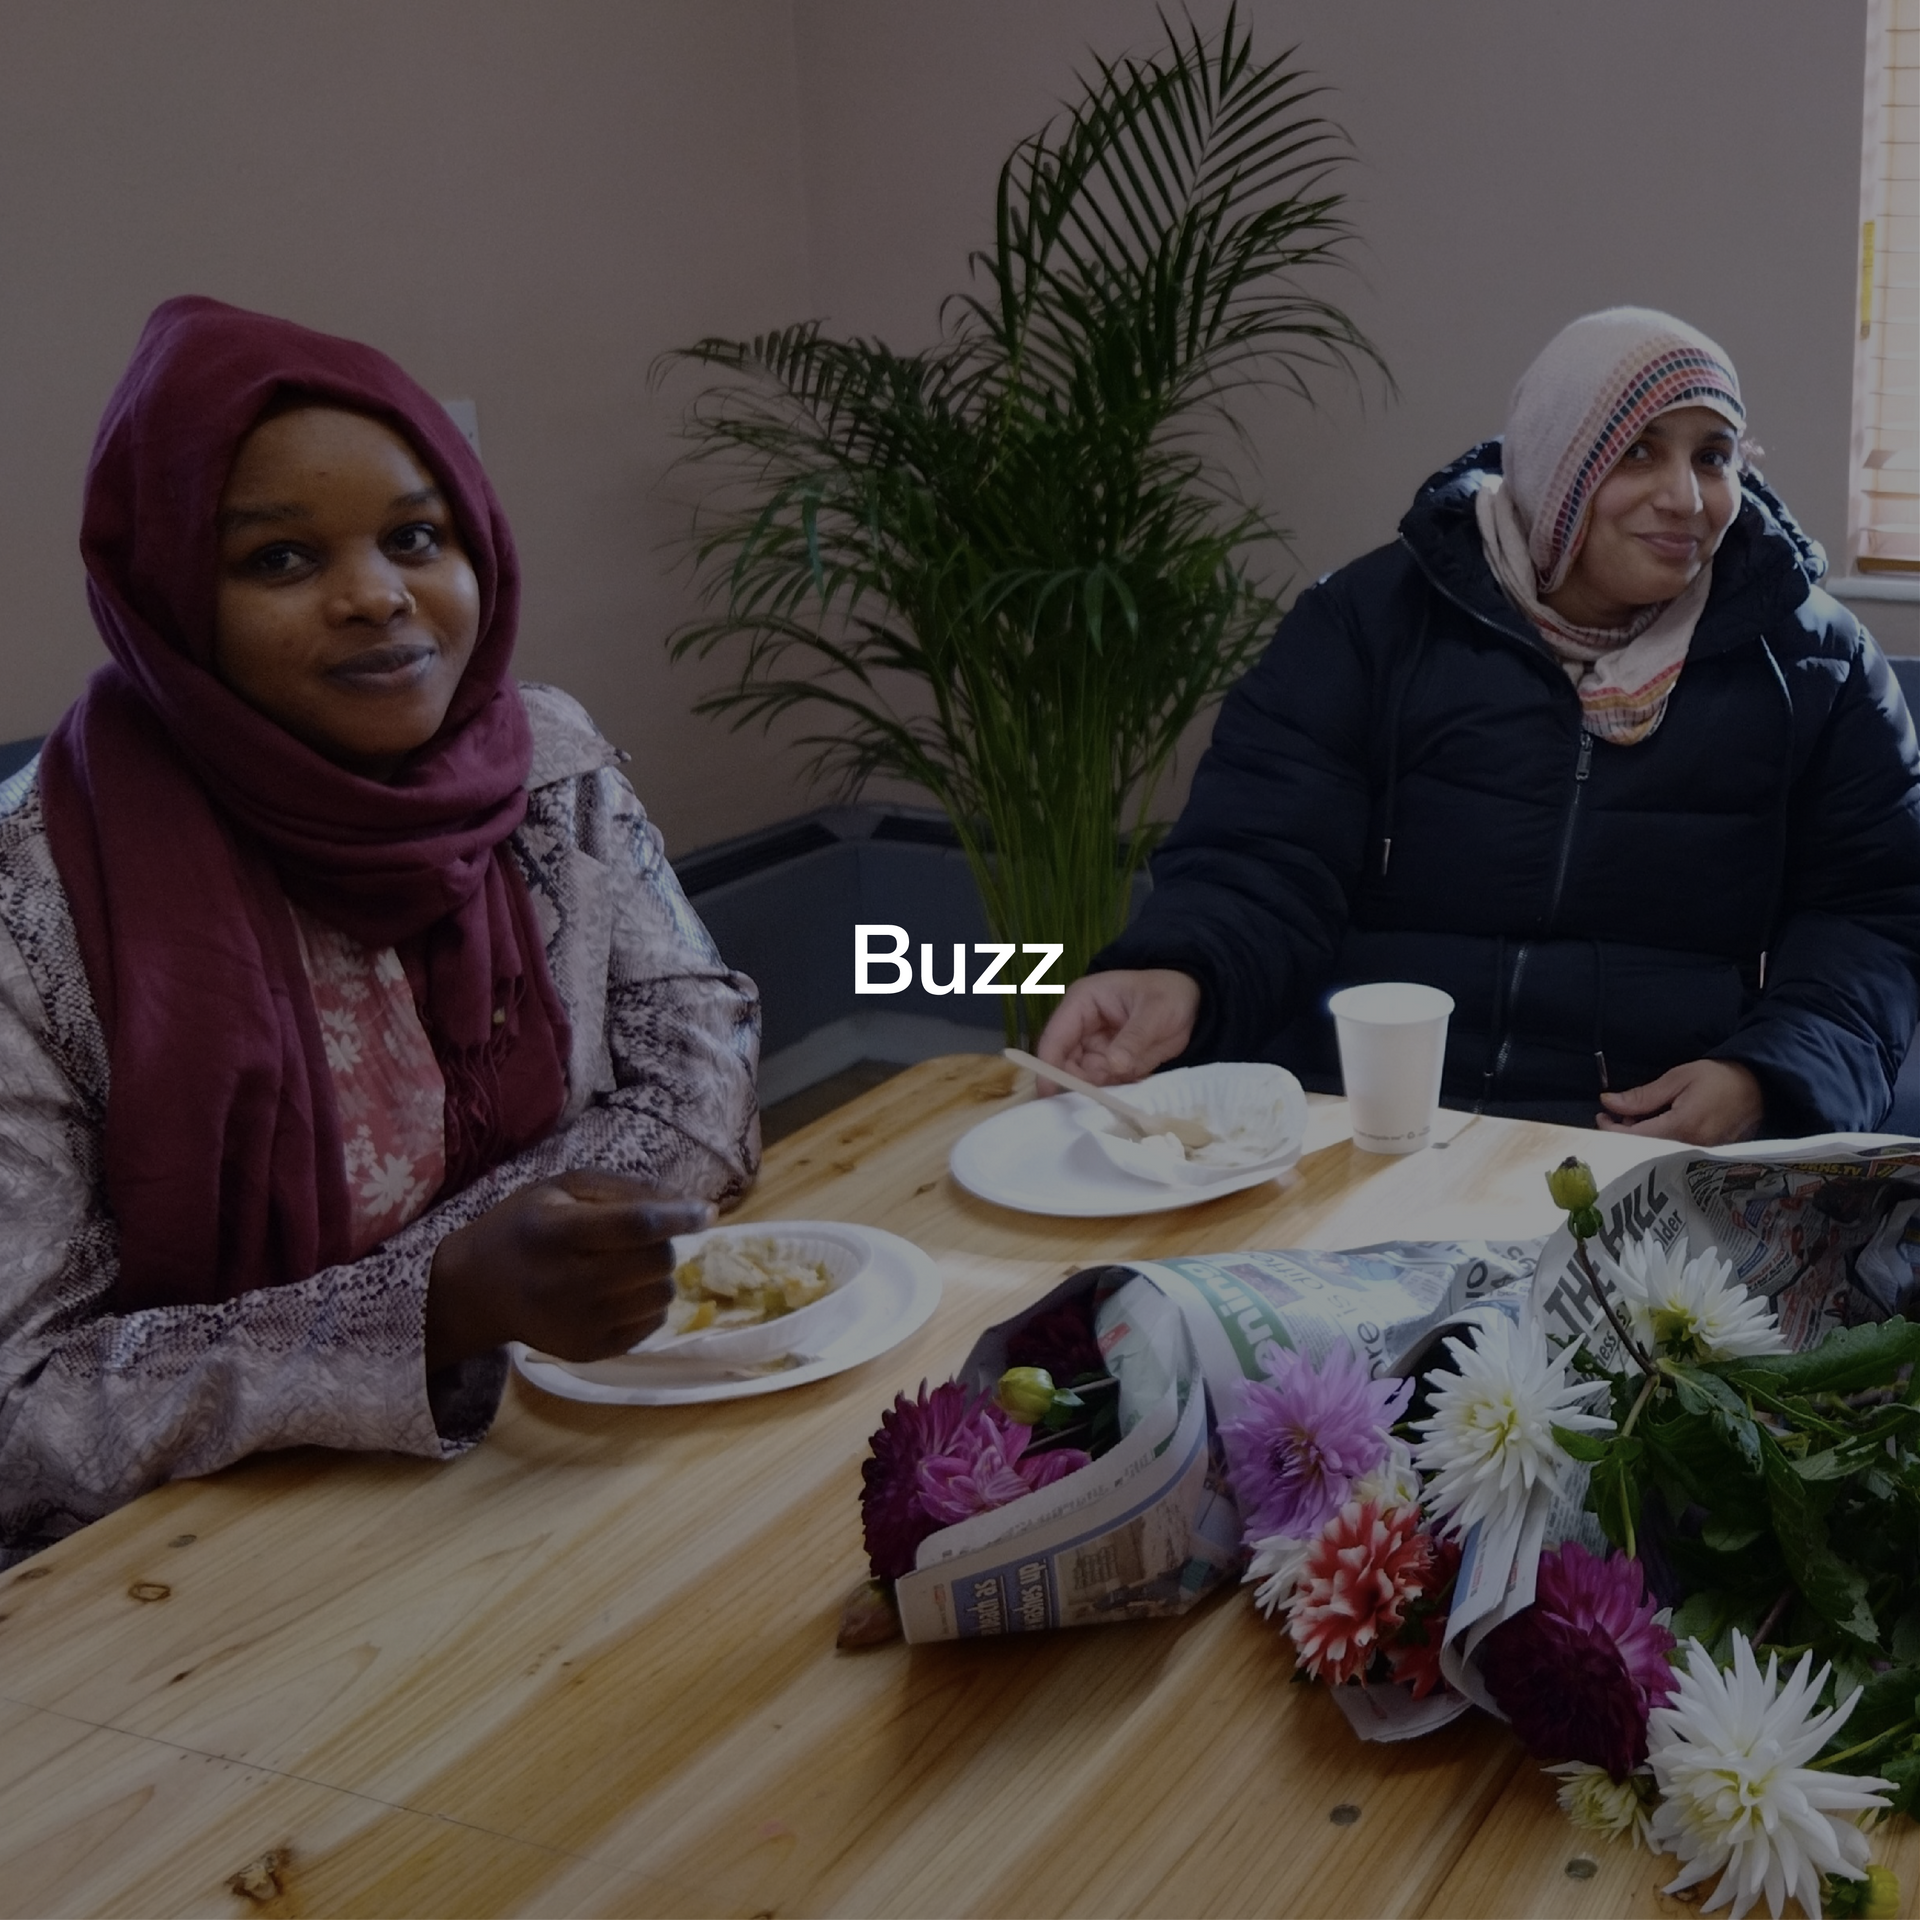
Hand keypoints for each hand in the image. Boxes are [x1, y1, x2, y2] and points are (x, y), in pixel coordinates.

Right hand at [425, 1168, 714, 1369]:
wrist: (477, 1289)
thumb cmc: (526, 1226)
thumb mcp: (564, 1188)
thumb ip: (629, 1191)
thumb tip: (696, 1207)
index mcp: (556, 1233)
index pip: (634, 1226)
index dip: (677, 1217)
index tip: (706, 1212)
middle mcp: (566, 1283)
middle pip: (655, 1262)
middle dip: (666, 1243)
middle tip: (645, 1237)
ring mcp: (577, 1324)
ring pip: (662, 1295)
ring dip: (659, 1274)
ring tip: (627, 1264)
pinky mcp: (587, 1351)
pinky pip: (652, 1324)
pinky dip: (649, 1302)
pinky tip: (619, 1291)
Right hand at [1035, 968, 1201, 1085]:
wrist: (1193, 1003)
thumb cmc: (1169, 995)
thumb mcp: (1154, 1012)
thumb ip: (1133, 1039)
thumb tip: (1113, 1065)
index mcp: (1083, 1003)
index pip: (1055, 1037)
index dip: (1048, 1065)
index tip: (1048, 1093)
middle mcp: (1082, 1027)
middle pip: (1064, 1063)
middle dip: (1078, 1082)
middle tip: (1096, 1099)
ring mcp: (1095, 1048)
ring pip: (1084, 1078)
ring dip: (1101, 1088)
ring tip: (1125, 1086)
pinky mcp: (1110, 1064)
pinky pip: (1105, 1084)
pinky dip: (1116, 1090)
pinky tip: (1132, 1088)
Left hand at [1596, 1059, 1763, 1145]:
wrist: (1761, 1087)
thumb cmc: (1719, 1077)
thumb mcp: (1678, 1079)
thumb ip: (1642, 1096)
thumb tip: (1609, 1103)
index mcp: (1681, 1127)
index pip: (1634, 1138)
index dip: (1611, 1129)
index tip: (1602, 1114)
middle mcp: (1691, 1148)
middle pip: (1644, 1149)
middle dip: (1626, 1132)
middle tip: (1622, 1112)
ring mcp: (1701, 1155)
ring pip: (1658, 1152)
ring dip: (1643, 1135)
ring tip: (1643, 1115)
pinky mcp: (1708, 1156)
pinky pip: (1674, 1152)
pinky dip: (1660, 1139)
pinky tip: (1660, 1124)